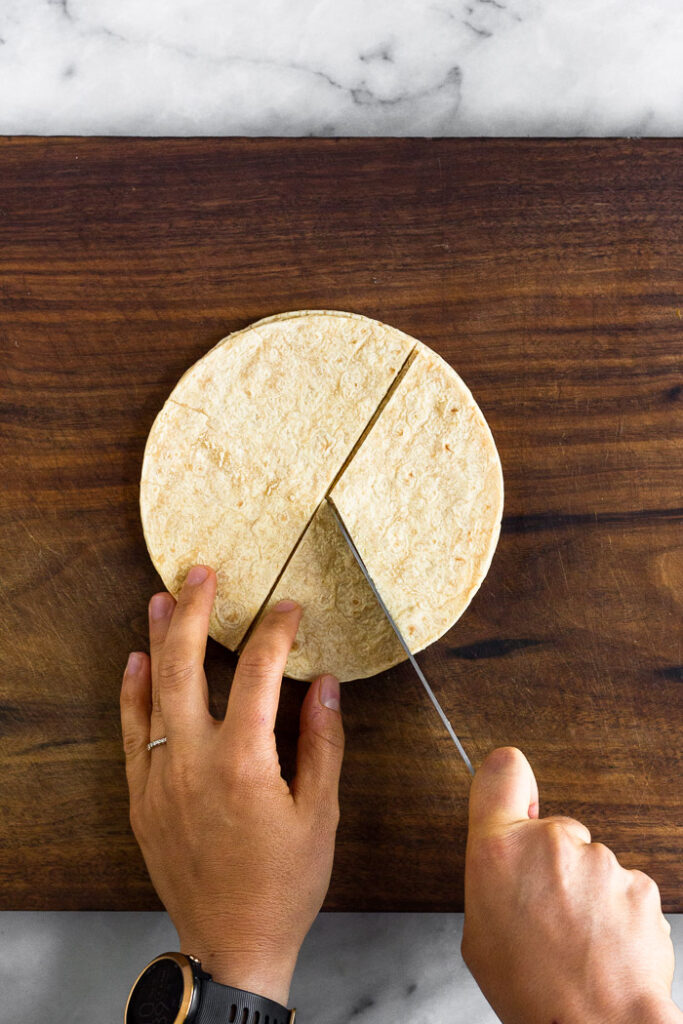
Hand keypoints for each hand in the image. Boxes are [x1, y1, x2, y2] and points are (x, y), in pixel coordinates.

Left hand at [120, 566, 344, 1005]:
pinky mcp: (142, 796)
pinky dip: (133, 692)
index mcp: (244, 761)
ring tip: (160, 598)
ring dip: (157, 639)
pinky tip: (135, 661)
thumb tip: (326, 683)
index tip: (288, 609)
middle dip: (193, 611)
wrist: (233, 944)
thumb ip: (322, 741)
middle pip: (186, 665)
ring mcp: (160, 777)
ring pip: (152, 690)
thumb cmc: (284, 883)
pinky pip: (132, 731)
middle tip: (200, 573)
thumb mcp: (321, 813)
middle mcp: (193, 760)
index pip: (258, 672)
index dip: (275, 632)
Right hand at [462, 747, 680, 1023]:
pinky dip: (618, 912)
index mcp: (498, 851)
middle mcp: (549, 844)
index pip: (501, 771)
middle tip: (548, 913)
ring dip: (587, 892)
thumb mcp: (478, 934)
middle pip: (552, 829)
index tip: (517, 794)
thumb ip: (492, 879)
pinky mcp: (639, 882)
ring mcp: (599, 861)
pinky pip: (624, 887)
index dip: (510, 781)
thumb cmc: (533, 992)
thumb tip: (506, 865)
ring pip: (591, 863)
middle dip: (553, 862)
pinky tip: (606, 946)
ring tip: (579, 941)